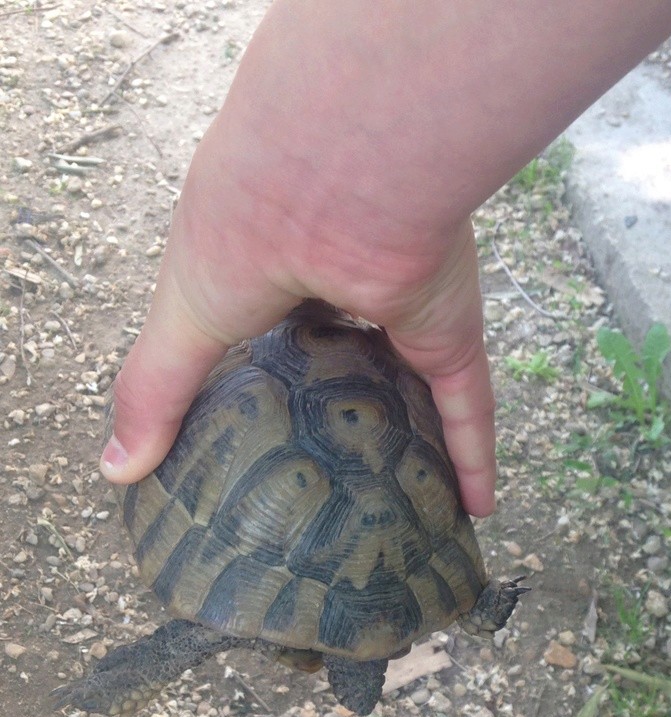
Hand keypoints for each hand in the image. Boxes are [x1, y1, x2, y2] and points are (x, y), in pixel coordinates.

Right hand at [101, 0, 670, 517]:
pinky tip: (478, 507)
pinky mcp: (451, 335)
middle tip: (341, 472)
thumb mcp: (184, 318)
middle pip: (352, 358)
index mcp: (278, 274)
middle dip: (350, 402)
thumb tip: (117, 471)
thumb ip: (157, 391)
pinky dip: (475, 457)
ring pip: (415, 383)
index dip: (268, 372)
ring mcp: (405, 313)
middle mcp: (347, 291)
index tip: (261, 429)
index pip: (273, 331)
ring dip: (418, 429)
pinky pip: (468, 408)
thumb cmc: (244, 229)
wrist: (339, 181)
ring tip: (408, 490)